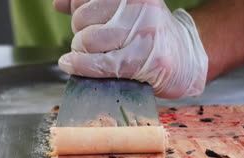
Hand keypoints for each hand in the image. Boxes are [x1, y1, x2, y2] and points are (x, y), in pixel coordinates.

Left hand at [54, 0, 207, 98]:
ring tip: (90, 54)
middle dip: (79, 33)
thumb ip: (90, 4)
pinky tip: (70, 64)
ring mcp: (143, 32)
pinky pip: (99, 64)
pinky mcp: (143, 60)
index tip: (82, 19)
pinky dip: (80, 66)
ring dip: (80, 51)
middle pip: (82, 19)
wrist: (184, 58)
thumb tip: (58, 3)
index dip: (75, 8)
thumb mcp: (123, 10)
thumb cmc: (148, 33)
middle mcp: (139, 6)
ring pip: (88, 41)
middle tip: (91, 41)